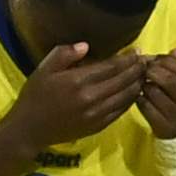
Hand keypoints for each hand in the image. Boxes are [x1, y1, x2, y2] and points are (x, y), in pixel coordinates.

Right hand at [6, 42, 145, 150]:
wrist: (30, 129)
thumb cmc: (35, 96)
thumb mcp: (43, 69)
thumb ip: (64, 54)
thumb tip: (86, 46)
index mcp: (78, 80)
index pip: (111, 67)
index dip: (127, 59)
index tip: (137, 51)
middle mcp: (91, 97)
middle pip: (123, 80)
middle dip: (137, 69)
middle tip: (146, 60)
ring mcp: (96, 114)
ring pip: (126, 96)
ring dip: (137, 84)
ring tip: (143, 75)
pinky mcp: (98, 126)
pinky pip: (121, 111)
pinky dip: (130, 100)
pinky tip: (133, 92)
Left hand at [138, 49, 175, 139]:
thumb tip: (175, 51)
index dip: (167, 61)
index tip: (154, 58)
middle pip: (170, 81)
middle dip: (153, 71)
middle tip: (144, 69)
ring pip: (155, 93)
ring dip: (144, 85)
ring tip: (142, 84)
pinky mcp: (163, 127)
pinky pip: (146, 107)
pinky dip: (140, 99)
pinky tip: (139, 97)